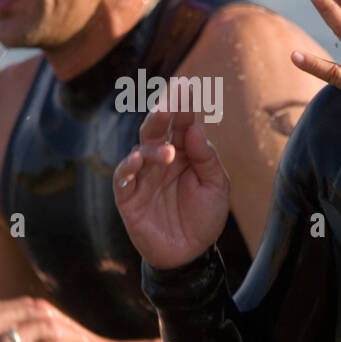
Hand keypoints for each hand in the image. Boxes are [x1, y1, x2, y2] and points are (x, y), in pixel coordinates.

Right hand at [113, 107, 230, 268]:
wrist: (190, 256)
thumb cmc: (204, 219)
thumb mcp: (217, 188)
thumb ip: (206, 158)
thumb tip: (194, 129)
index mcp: (184, 152)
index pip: (181, 123)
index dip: (183, 105)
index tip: (186, 86)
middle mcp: (161, 159)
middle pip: (157, 129)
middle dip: (162, 113)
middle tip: (169, 101)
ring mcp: (143, 176)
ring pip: (140, 150)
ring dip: (152, 146)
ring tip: (168, 153)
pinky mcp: (128, 196)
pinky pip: (123, 176)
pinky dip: (128, 167)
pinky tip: (138, 160)